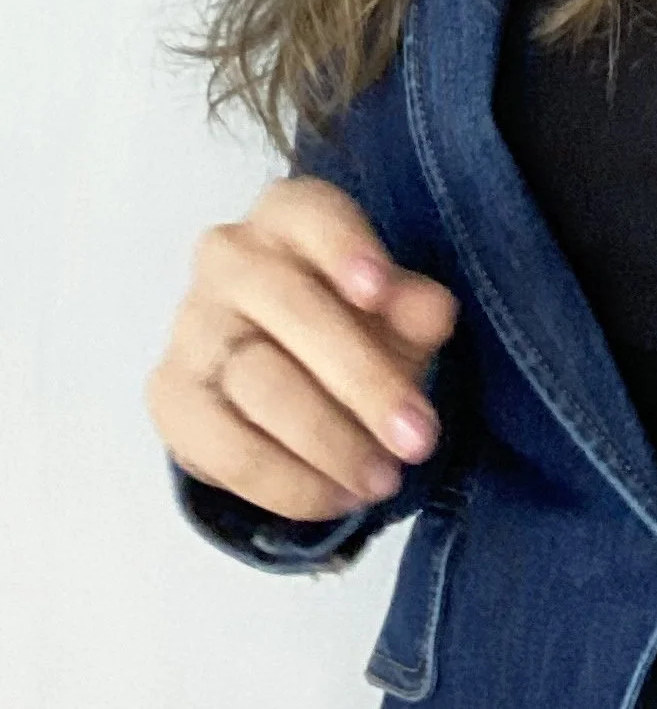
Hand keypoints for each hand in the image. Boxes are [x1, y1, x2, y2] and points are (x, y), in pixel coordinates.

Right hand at [147, 175, 459, 523]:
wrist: (282, 367)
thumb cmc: (350, 318)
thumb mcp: (395, 309)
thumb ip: (414, 305)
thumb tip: (431, 311)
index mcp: (288, 216)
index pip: (310, 214)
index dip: (343, 247)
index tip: (380, 289)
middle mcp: (229, 257)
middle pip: (293, 309)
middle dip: (365, 379)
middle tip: (418, 437)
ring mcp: (192, 325)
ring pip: (261, 383)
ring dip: (331, 442)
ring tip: (384, 478)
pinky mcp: (171, 396)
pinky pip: (226, 448)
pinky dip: (287, 483)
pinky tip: (335, 496)